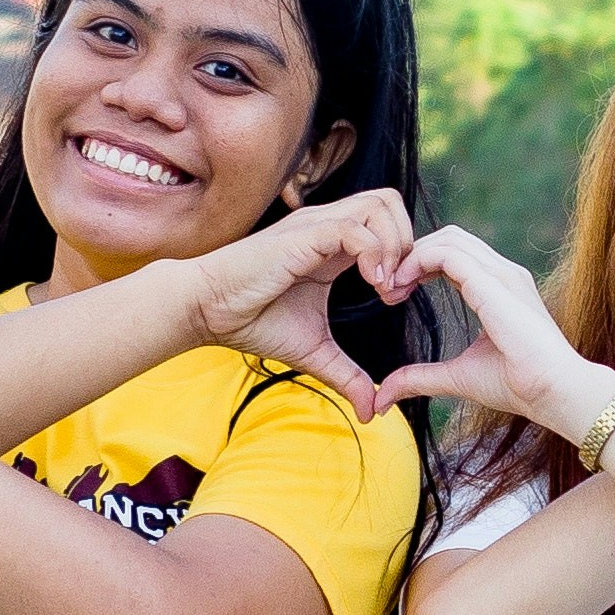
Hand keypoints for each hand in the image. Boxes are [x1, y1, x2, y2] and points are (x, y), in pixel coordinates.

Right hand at [175, 189, 416, 421]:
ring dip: (395, 245)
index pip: (386, 222)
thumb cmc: (253, 321)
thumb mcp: (314, 352)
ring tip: (385, 287)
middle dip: (407, 241)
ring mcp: (315, 226)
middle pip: (389, 202)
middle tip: (397, 287)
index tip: (397, 297)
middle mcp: (327, 226)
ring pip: (379, 206)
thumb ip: (347, 375)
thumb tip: (373, 412)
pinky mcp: (302, 236)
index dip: (404, 255)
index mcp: (333, 245)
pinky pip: (353, 229)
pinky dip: (374, 253)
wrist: (207, 311)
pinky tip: (372, 285)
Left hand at [368, 226, 614, 433]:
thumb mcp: (457, 377)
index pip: (454, 255)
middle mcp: (502, 273)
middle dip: (413, 255)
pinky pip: (448, 254)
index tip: (395, 293)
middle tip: (388, 287)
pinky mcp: (494, 283)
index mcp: (499, 288)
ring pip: (448, 239)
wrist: (553, 391)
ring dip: (412, 257)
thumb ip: (421, 379)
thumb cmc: (518, 385)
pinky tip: (402, 284)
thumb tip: (383, 397)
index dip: (419, 266)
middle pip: (449, 238)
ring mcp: (501, 273)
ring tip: (392, 285)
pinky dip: (418, 262)